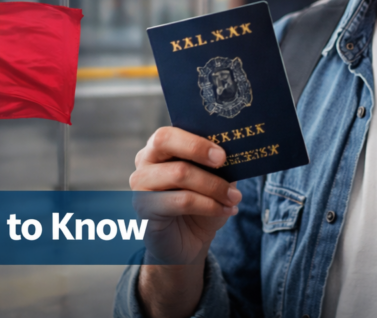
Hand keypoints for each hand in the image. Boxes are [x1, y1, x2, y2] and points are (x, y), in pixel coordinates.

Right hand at [130, 126, 240, 264]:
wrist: (188, 243)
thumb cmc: (200, 205)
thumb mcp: (213, 179)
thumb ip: (216, 163)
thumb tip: (235, 151)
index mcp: (159, 148)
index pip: (169, 132)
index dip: (196, 140)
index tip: (222, 153)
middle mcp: (145, 162)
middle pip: (163, 141)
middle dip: (198, 149)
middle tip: (224, 162)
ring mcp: (141, 186)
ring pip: (179, 173)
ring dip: (213, 185)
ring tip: (234, 197)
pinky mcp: (145, 210)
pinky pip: (181, 201)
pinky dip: (209, 205)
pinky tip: (225, 210)